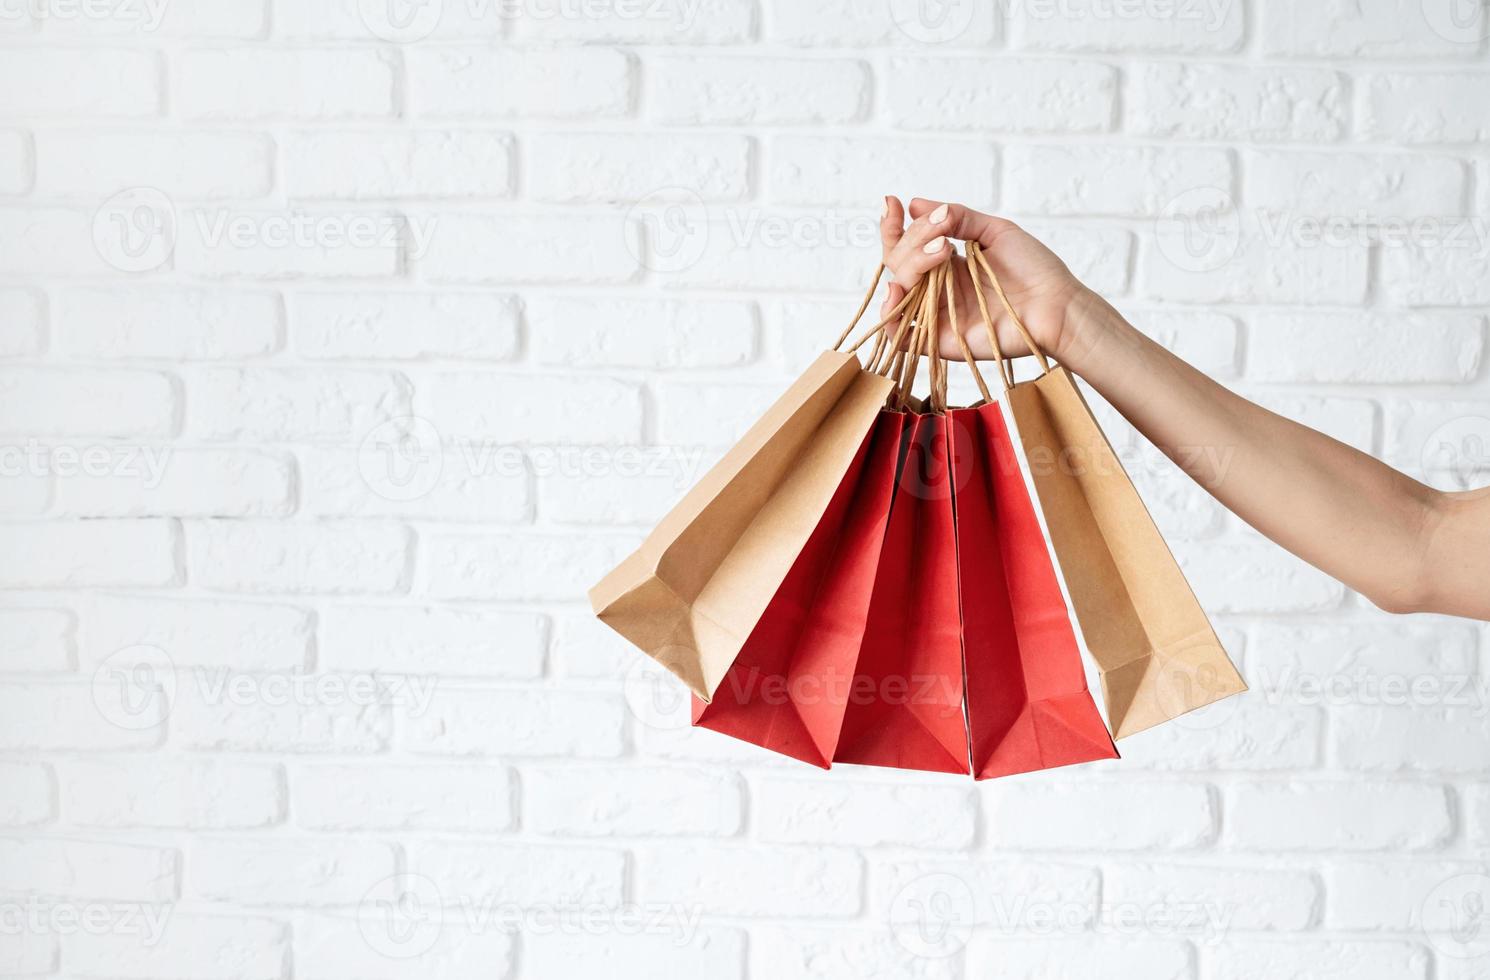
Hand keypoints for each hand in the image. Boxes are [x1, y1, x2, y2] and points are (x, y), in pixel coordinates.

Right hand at [877, 197, 1092, 367]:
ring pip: (897, 290)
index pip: (906, 244)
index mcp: (947, 263)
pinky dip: (890, 314)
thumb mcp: (996, 231)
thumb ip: (958, 217)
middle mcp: (937, 287)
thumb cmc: (1035, 269)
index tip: (892, 202)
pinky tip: (899, 290)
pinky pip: (899, 335)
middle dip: (912, 241)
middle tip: (943, 237)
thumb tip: (917, 203)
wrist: (1055, 306)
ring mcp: (937, 313)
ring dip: (908, 266)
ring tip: (941, 252)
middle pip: (898, 262)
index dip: (893, 225)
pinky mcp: (940, 340)